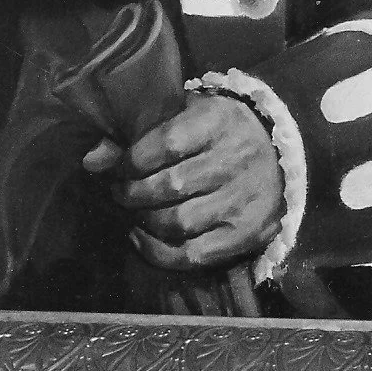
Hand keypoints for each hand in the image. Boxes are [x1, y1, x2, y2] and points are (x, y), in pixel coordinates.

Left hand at [81, 95, 281, 270]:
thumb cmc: (218, 132)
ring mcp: (243, 201)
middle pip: (169, 187)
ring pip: (177, 223)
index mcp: (220, 121)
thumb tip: (91, 160)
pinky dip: (158, 252)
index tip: (119, 166)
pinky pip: (192, 254)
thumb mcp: (185, 115)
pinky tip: (142, 237)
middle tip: (120, 191)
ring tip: (135, 211)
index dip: (132, 160)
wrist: (280, 156)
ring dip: (144, 221)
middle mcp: (236, 160)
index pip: (166, 144)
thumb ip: (138, 133)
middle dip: (132, 193)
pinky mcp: (247, 234)